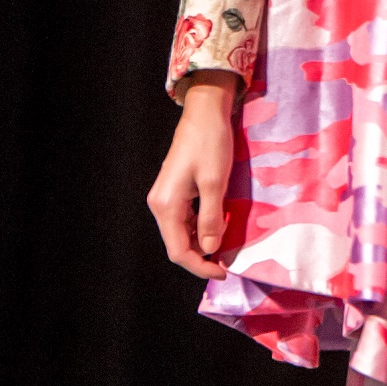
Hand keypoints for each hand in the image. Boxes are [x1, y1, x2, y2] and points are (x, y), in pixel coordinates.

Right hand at [147, 73, 239, 279]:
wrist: (204, 113)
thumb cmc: (210, 144)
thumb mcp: (215, 183)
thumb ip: (210, 219)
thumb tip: (209, 250)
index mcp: (166, 205)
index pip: (178, 251)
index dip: (199, 267)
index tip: (224, 272)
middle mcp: (160, 204)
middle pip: (177, 245)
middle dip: (200, 258)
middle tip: (226, 264)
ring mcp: (165, 198)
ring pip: (180, 234)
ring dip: (200, 245)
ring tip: (224, 251)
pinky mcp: (174, 192)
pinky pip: (184, 220)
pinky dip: (199, 230)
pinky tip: (216, 231)